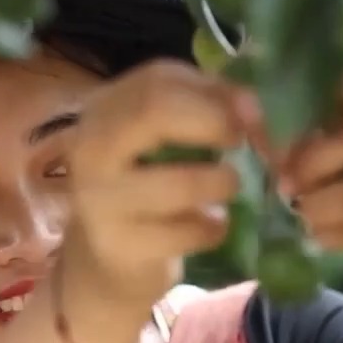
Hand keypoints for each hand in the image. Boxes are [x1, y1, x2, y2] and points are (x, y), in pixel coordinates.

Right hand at [65, 60, 245, 316]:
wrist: (104, 264)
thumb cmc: (144, 189)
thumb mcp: (163, 140)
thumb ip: (206, 109)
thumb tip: (251, 107)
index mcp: (104, 110)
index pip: (159, 78)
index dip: (214, 91)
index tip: (249, 114)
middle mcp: (92, 146)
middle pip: (155, 108)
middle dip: (214, 122)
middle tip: (239, 144)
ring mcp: (100, 198)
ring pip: (178, 181)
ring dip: (221, 183)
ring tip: (227, 187)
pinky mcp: (119, 245)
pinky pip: (185, 232)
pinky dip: (213, 228)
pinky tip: (213, 226)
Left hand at [276, 70, 342, 309]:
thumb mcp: (321, 171)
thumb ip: (287, 143)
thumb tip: (241, 110)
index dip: (311, 96)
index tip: (274, 116)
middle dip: (315, 156)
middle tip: (284, 181)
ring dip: (321, 202)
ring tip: (301, 212)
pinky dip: (330, 233)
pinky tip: (317, 238)